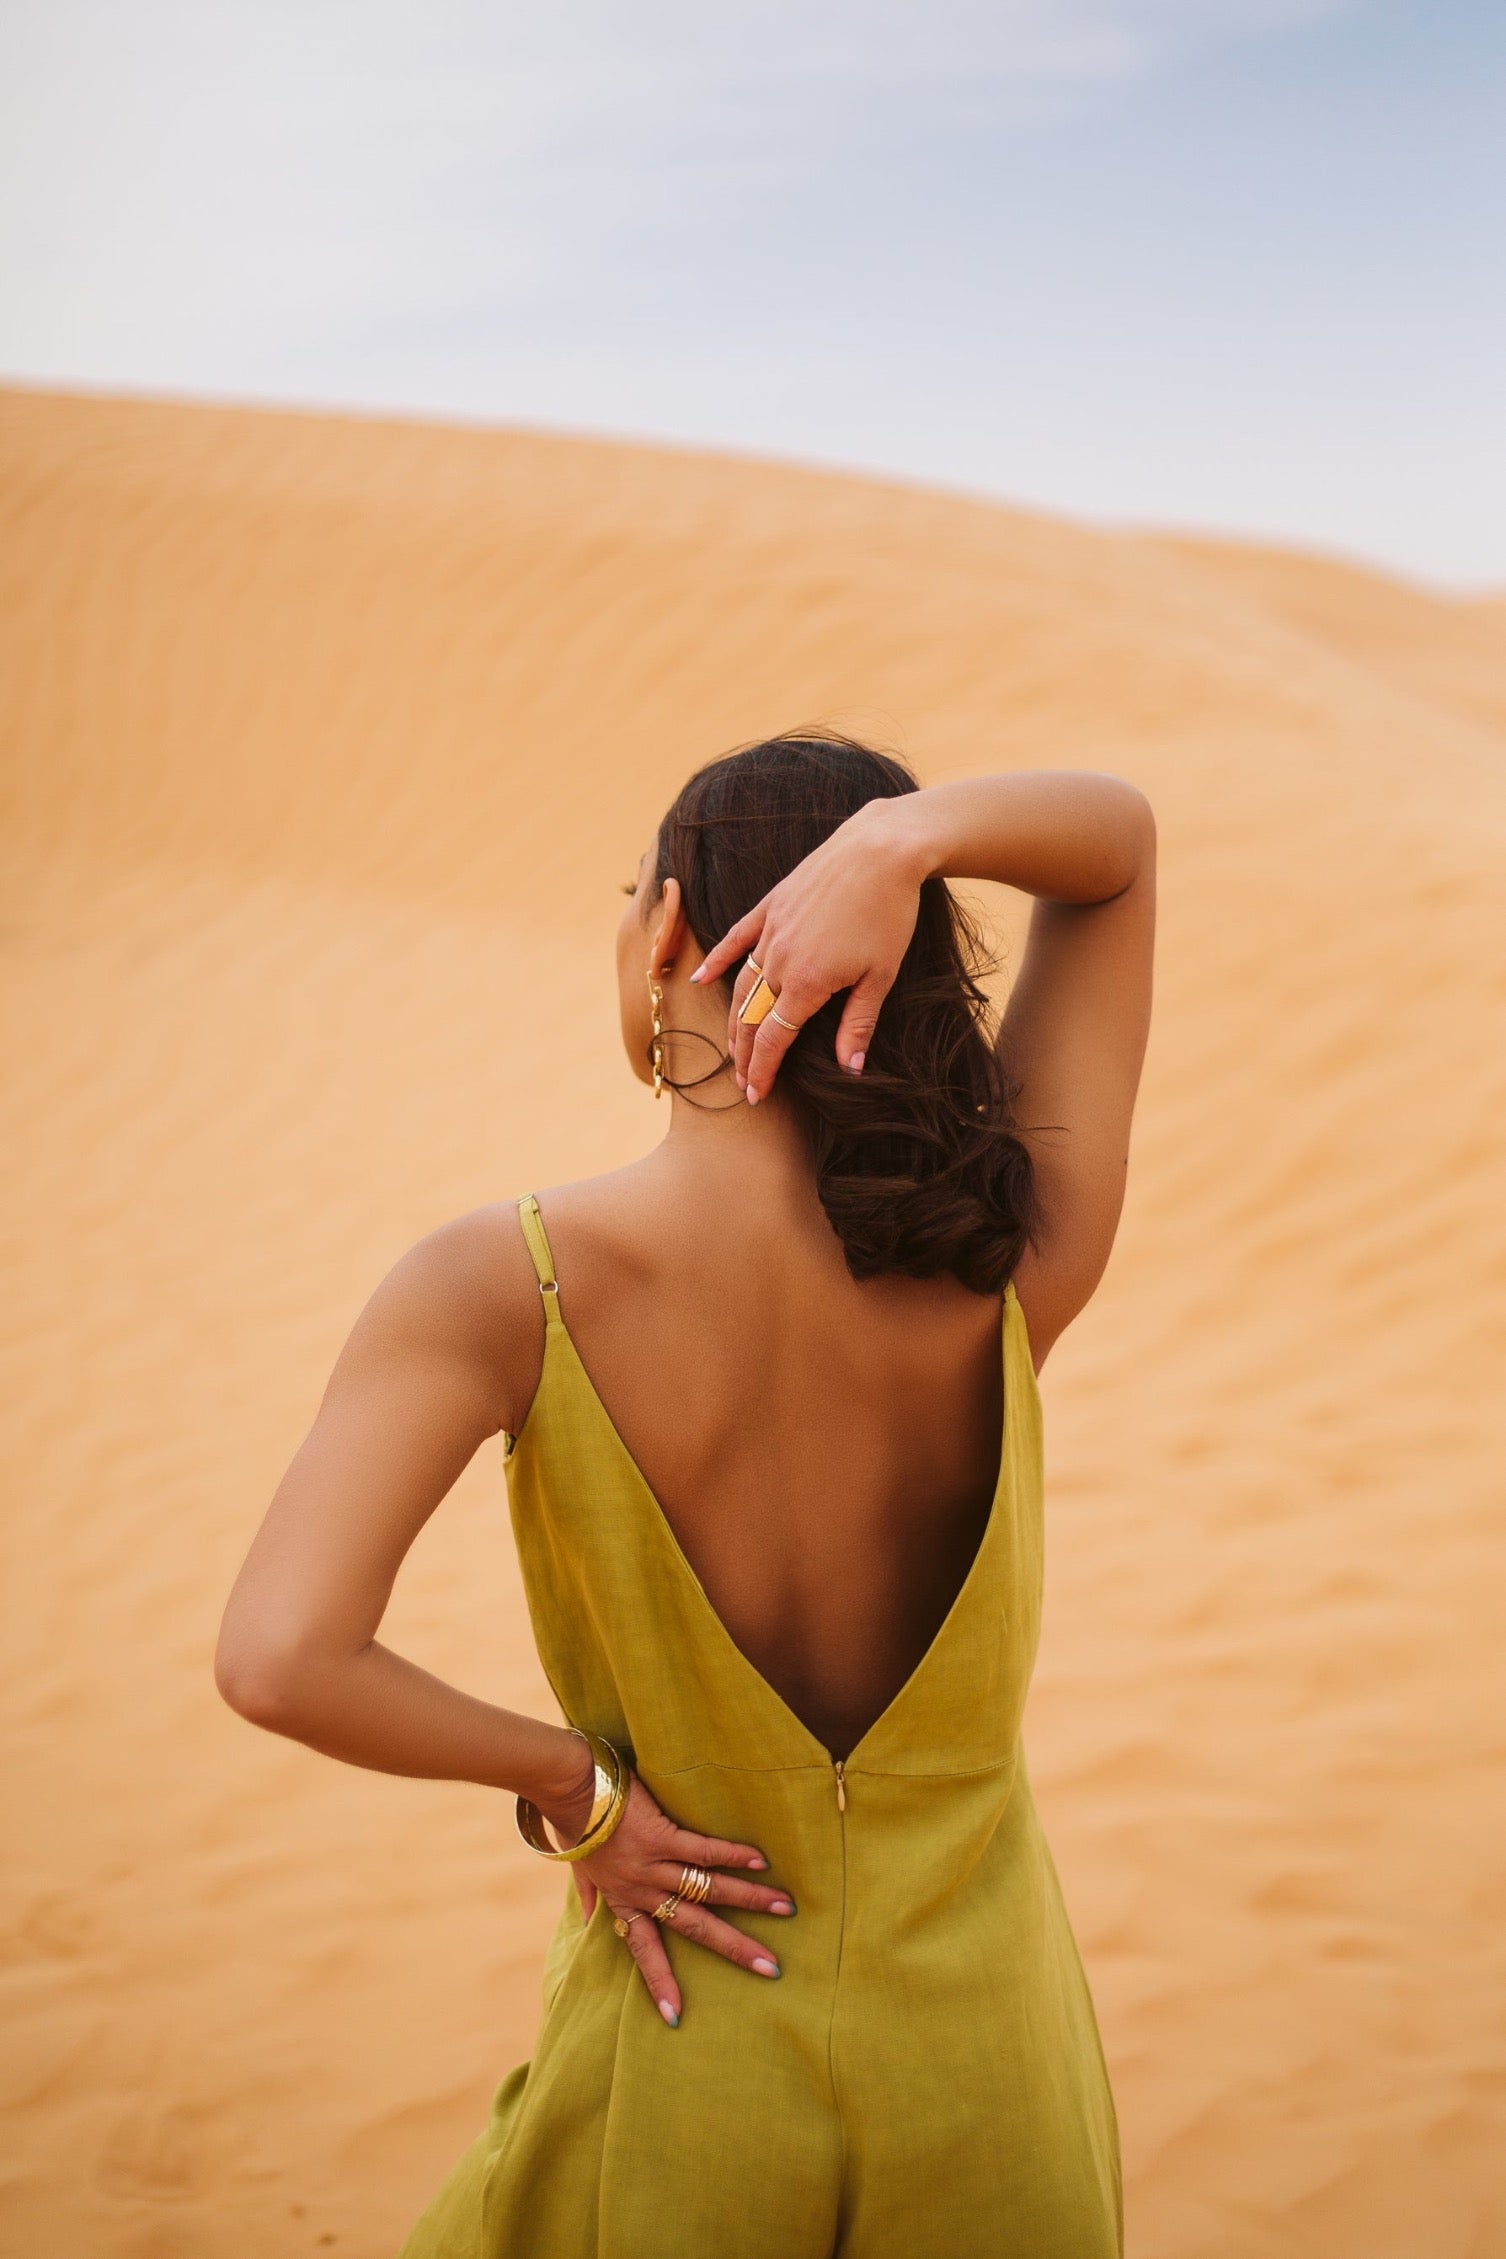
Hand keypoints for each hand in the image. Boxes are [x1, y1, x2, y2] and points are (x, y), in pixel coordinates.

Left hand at [540, 1760, 795, 2028]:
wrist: (570, 1789)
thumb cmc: (574, 1824)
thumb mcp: (577, 1869)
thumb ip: (584, 1895)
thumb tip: (582, 1921)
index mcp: (622, 1901)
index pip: (643, 1951)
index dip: (660, 1982)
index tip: (675, 2018)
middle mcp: (642, 1890)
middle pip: (694, 1928)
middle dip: (734, 1949)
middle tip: (771, 1969)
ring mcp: (654, 1864)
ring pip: (708, 1890)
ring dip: (749, 1898)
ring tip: (784, 1907)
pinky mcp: (662, 1836)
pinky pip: (703, 1850)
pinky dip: (732, 1856)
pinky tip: (759, 1863)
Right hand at [691, 796, 924, 1101]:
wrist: (881, 851)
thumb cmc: (889, 914)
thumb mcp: (880, 976)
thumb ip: (858, 1024)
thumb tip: (849, 1069)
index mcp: (805, 983)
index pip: (773, 1038)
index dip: (763, 1070)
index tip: (757, 1095)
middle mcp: (778, 960)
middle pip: (751, 1017)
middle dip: (745, 1054)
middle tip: (743, 1082)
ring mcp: (770, 931)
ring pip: (741, 984)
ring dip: (734, 1019)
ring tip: (733, 1047)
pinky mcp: (771, 905)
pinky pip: (736, 939)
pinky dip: (717, 961)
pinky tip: (701, 979)